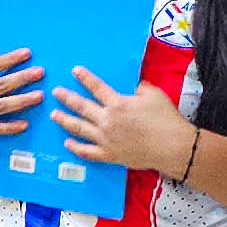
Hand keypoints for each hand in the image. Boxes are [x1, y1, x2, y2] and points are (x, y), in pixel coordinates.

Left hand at [52, 66, 197, 175]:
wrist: (173, 147)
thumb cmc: (166, 120)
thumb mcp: (154, 95)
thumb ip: (141, 88)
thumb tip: (135, 88)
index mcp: (117, 104)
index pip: (96, 87)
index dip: (84, 78)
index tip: (74, 71)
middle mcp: (107, 121)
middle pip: (81, 107)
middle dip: (66, 98)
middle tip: (55, 92)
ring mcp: (106, 139)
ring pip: (79, 128)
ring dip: (64, 120)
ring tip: (54, 115)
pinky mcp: (109, 155)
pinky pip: (87, 152)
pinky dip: (75, 147)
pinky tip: (67, 143)